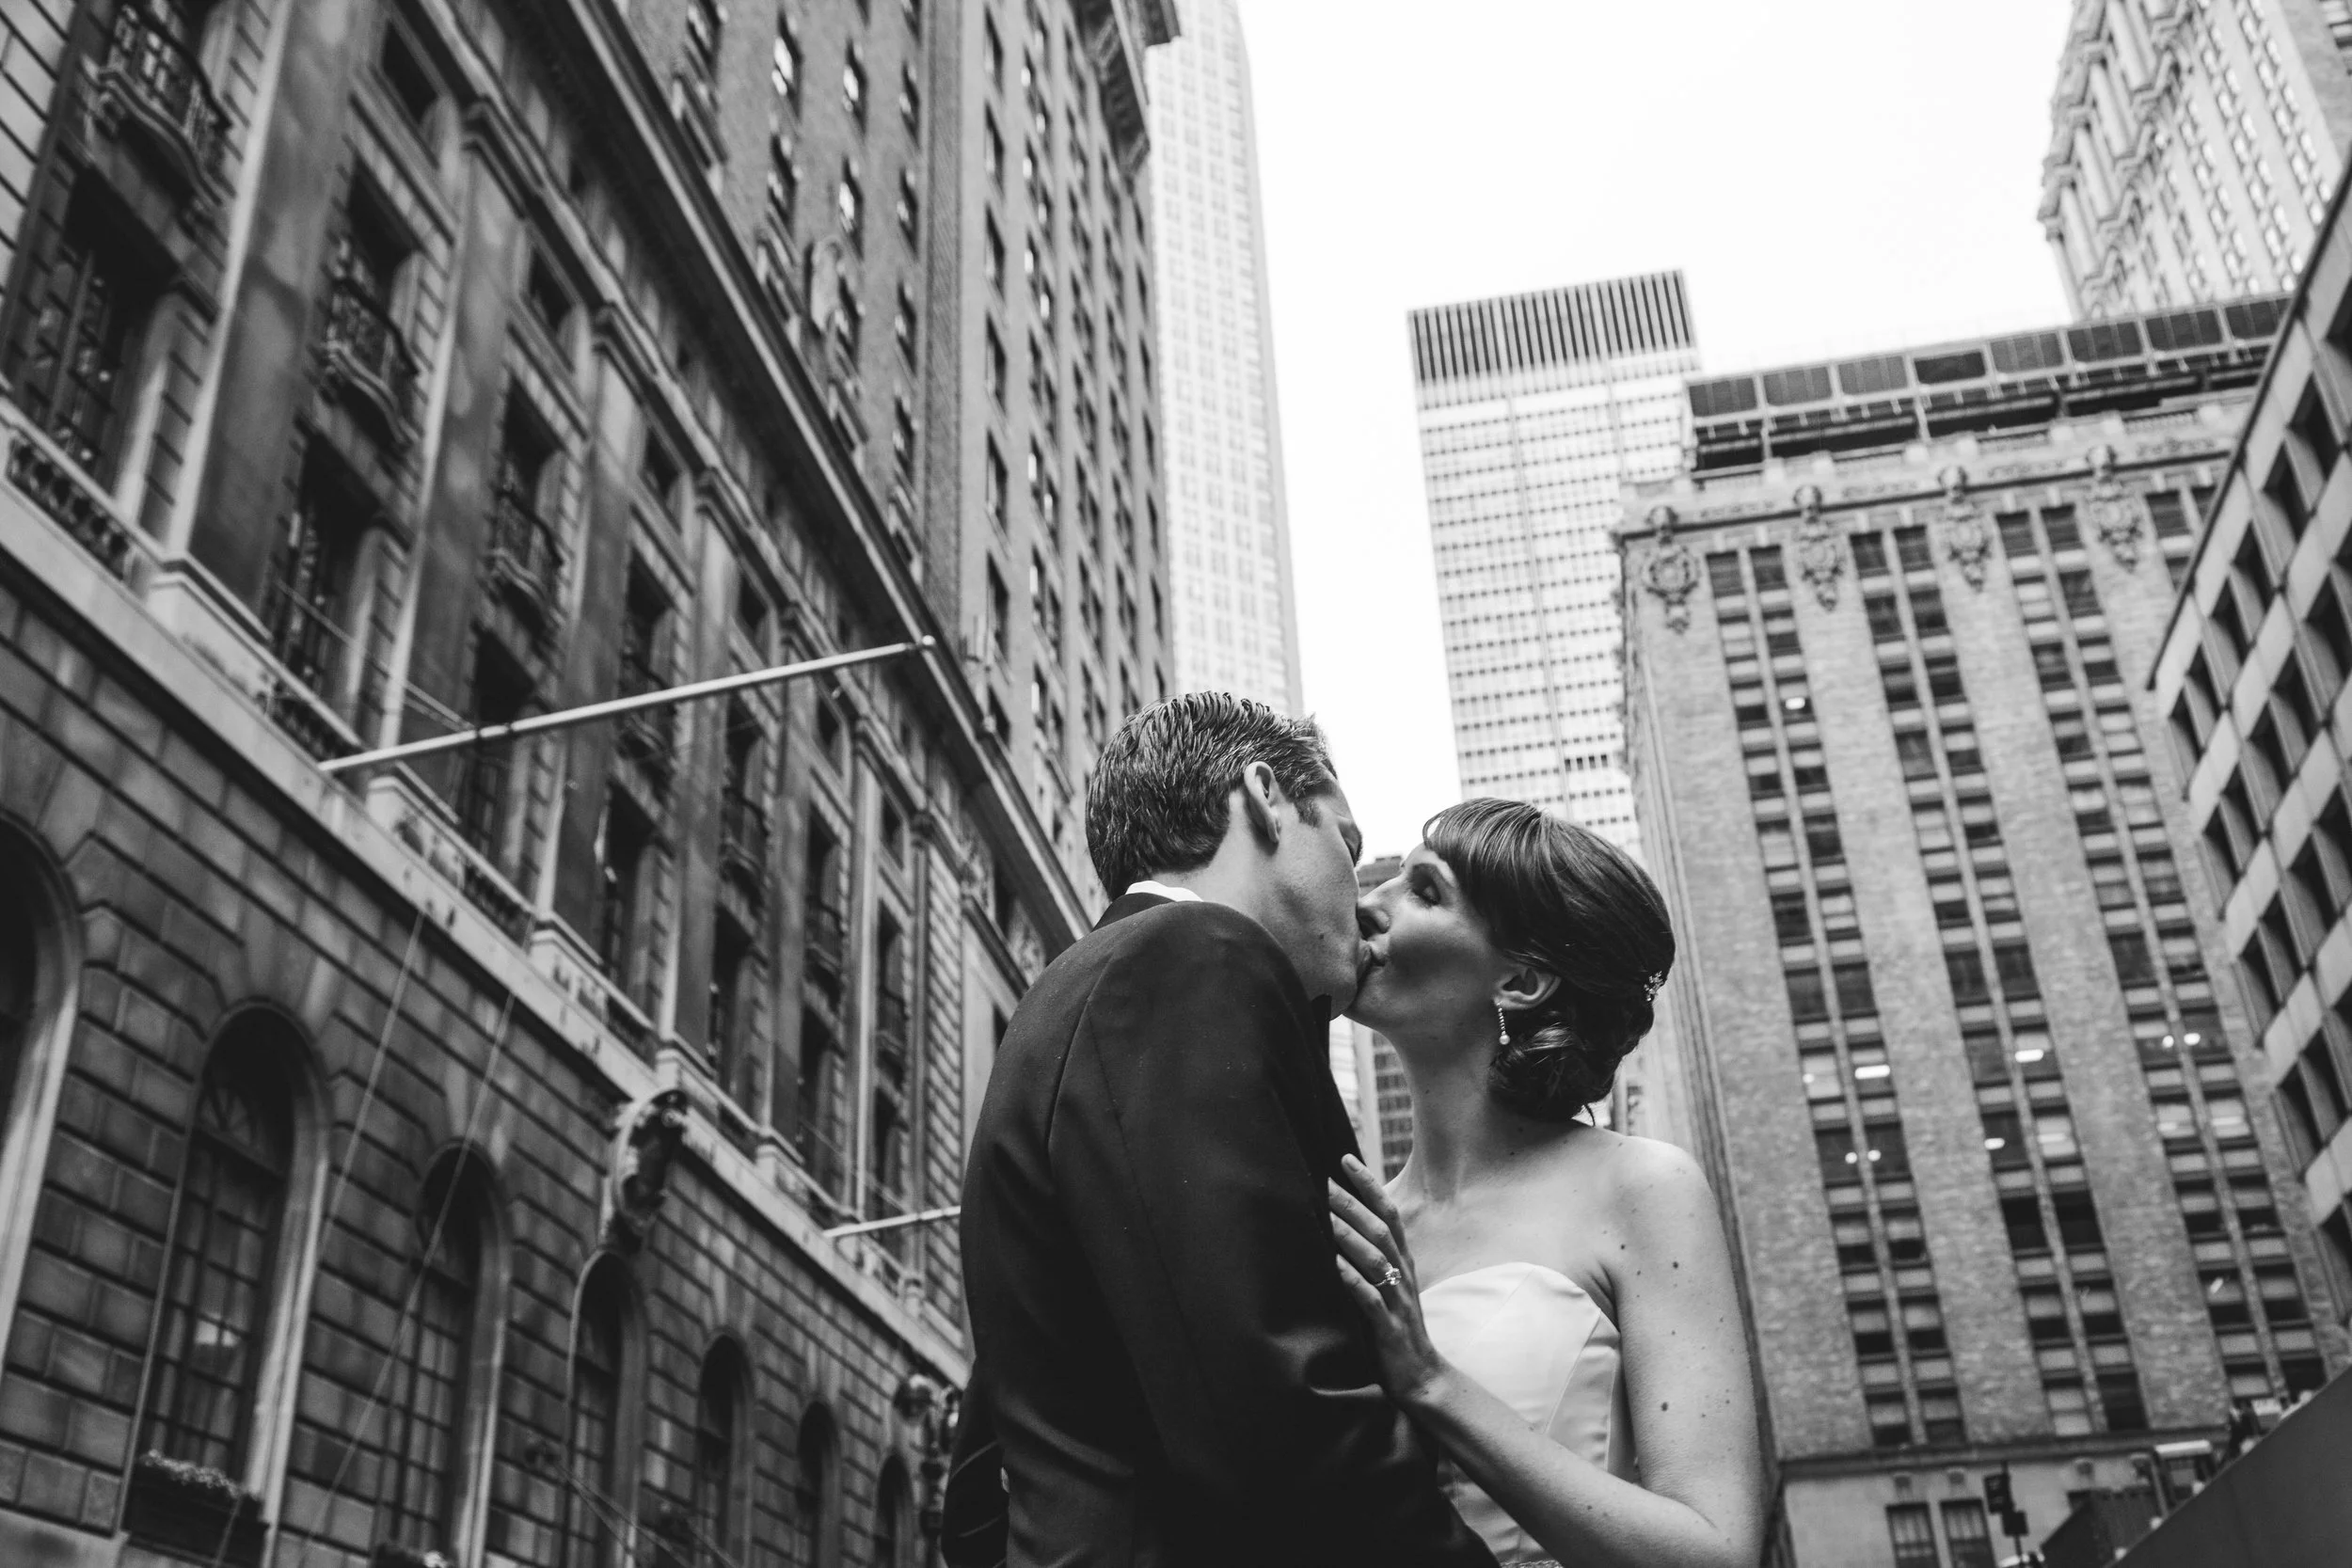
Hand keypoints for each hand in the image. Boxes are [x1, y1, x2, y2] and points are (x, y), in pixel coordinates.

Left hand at [1329, 1154, 1450, 1409]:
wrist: (1423, 1378)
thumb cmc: (1398, 1328)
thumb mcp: (1389, 1287)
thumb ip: (1372, 1257)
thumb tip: (1341, 1224)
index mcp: (1403, 1263)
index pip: (1389, 1213)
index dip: (1368, 1185)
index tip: (1345, 1159)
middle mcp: (1403, 1276)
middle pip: (1380, 1230)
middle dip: (1352, 1204)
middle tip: (1324, 1181)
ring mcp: (1397, 1302)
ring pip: (1376, 1261)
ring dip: (1350, 1237)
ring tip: (1325, 1216)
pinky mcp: (1388, 1329)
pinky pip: (1371, 1300)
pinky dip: (1353, 1281)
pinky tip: (1335, 1265)